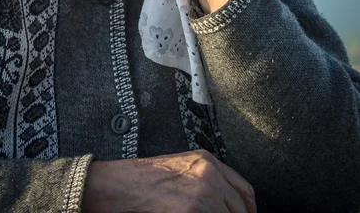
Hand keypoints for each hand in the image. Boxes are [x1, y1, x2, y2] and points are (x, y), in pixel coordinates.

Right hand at [82, 150, 255, 212]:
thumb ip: (208, 179)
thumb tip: (225, 203)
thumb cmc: (145, 179)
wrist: (120, 185)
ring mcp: (203, 196)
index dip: (249, 211)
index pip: (245, 191)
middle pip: (240, 210)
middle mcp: (210, 176)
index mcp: (208, 162)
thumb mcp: (182, 167)